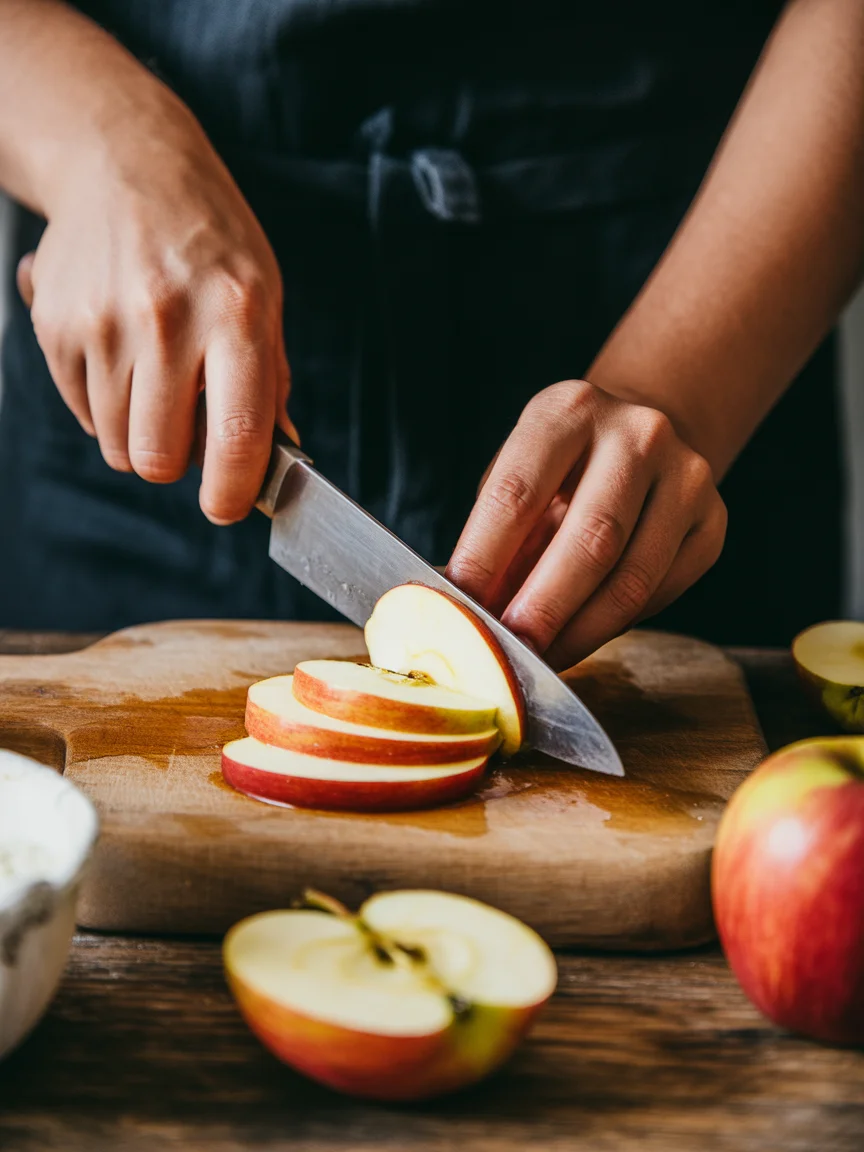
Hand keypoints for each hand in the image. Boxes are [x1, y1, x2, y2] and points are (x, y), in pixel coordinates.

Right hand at [17, 94, 295, 523]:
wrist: (125, 163)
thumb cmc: (210, 237)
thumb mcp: (266, 293)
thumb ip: (270, 379)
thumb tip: (278, 455)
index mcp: (237, 314)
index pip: (236, 433)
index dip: (232, 489)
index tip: (227, 507)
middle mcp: (167, 318)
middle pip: (158, 456)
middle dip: (176, 463)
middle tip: (189, 430)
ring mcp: (103, 321)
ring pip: (118, 443)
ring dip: (141, 432)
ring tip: (157, 378)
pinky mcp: (55, 325)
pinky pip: (83, 413)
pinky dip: (106, 405)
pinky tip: (123, 355)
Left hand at [446, 380, 726, 668]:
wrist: (641, 437)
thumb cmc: (561, 469)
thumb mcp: (518, 476)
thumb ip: (496, 536)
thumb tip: (464, 607)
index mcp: (569, 412)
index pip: (518, 493)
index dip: (485, 559)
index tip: (462, 610)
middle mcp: (637, 434)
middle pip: (590, 539)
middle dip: (544, 608)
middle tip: (511, 651)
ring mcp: (687, 476)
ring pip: (632, 579)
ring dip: (580, 631)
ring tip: (542, 658)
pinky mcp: (713, 522)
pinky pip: (660, 593)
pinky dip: (614, 626)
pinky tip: (582, 637)